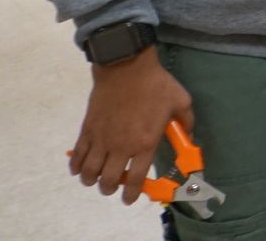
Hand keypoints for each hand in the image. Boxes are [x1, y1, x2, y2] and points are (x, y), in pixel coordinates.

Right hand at [70, 49, 193, 205]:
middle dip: (110, 189)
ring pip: (89, 173)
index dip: (132, 194)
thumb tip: (189, 137)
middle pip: (109, 181)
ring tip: (96, 178)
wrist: (126, 67)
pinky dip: (77, 166)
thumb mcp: (181, 102)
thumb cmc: (156, 85)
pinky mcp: (87, 130)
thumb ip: (186, 124)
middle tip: (113, 186)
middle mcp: (121, 146)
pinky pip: (77, 156)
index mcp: (145, 143)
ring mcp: (101, 139)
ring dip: (91, 180)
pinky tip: (81, 167)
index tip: (130, 198)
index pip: (136, 179)